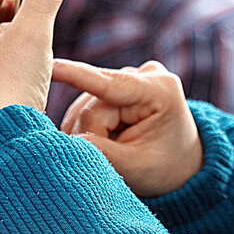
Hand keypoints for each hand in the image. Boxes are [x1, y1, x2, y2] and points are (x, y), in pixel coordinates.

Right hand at [54, 59, 203, 196]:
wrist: (181, 161)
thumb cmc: (164, 167)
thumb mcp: (137, 167)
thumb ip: (102, 153)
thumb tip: (65, 140)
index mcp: (159, 91)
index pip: (110, 84)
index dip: (77, 75)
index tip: (51, 65)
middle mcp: (145, 74)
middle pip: (92, 108)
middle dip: (92, 138)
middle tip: (113, 160)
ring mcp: (132, 75)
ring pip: (84, 108)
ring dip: (89, 134)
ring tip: (116, 148)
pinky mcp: (119, 82)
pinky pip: (86, 105)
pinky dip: (89, 127)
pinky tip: (107, 137)